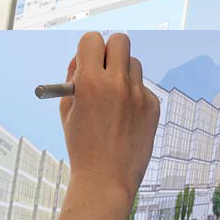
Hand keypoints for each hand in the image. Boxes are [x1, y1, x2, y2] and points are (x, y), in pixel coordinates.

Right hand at [57, 32, 160, 200]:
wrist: (105, 179)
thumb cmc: (81, 145)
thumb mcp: (67, 110)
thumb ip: (73, 78)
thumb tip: (82, 56)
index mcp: (89, 81)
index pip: (92, 39)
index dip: (87, 49)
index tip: (87, 59)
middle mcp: (116, 83)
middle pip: (120, 40)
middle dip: (110, 50)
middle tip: (105, 66)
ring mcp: (137, 94)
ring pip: (133, 63)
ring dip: (123, 73)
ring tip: (113, 100)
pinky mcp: (152, 106)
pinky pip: (142, 88)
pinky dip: (133, 97)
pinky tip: (125, 120)